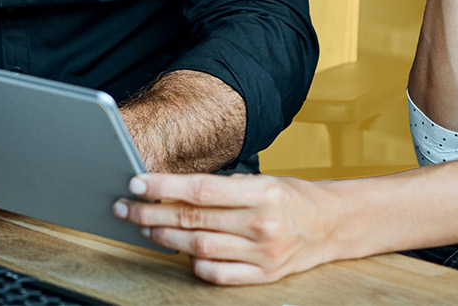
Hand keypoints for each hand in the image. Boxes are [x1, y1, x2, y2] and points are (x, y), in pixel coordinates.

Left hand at [113, 172, 338, 284]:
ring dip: (165, 238)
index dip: (164, 186)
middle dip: (152, 213)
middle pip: (193, 220)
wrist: (332, 225)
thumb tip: (173, 188)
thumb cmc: (293, 197)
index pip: (202, 190)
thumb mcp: (264, 180)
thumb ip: (224, 188)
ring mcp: (262, 254)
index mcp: (263, 192)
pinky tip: (182, 253)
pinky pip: (218, 275)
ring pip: (199, 248)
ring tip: (145, 227)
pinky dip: (194, 264)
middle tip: (125, 208)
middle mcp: (262, 224)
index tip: (136, 183)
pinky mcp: (263, 276)